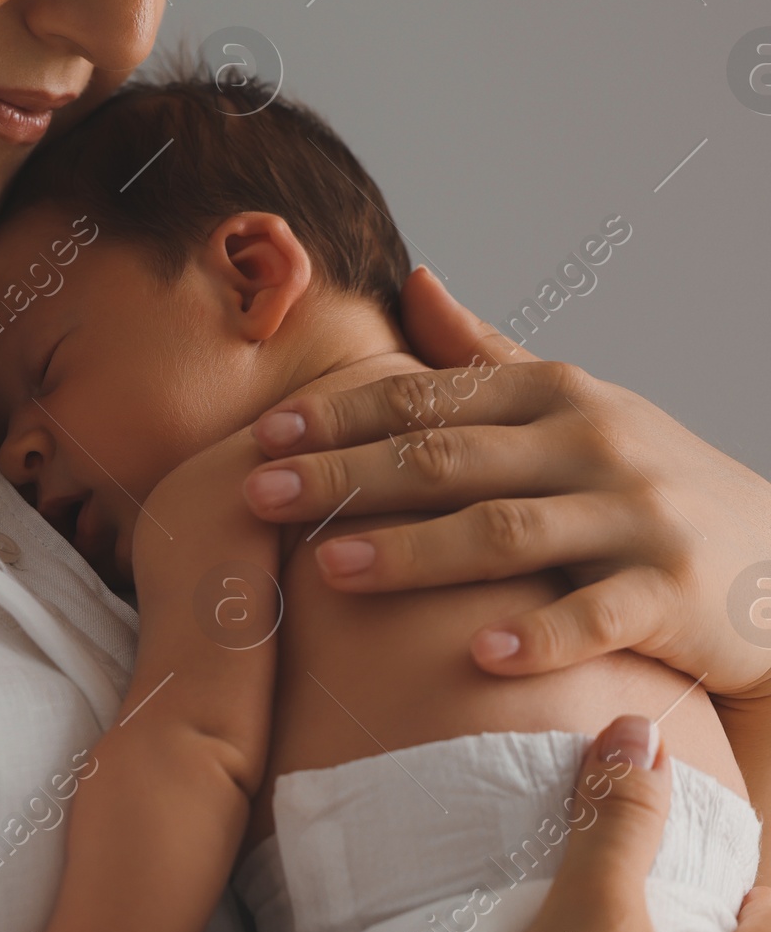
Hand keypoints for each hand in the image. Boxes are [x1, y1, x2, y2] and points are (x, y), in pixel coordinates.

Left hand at [240, 266, 770, 700]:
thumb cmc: (650, 486)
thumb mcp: (579, 406)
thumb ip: (490, 356)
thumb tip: (417, 280)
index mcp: (558, 396)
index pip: (431, 397)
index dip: (344, 412)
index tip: (266, 432)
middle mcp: (595, 446)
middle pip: (450, 459)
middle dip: (347, 474)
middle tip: (260, 491)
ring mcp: (635, 520)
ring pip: (507, 533)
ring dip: (413, 552)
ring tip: (331, 570)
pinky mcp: (672, 596)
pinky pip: (596, 616)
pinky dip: (536, 634)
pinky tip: (473, 651)